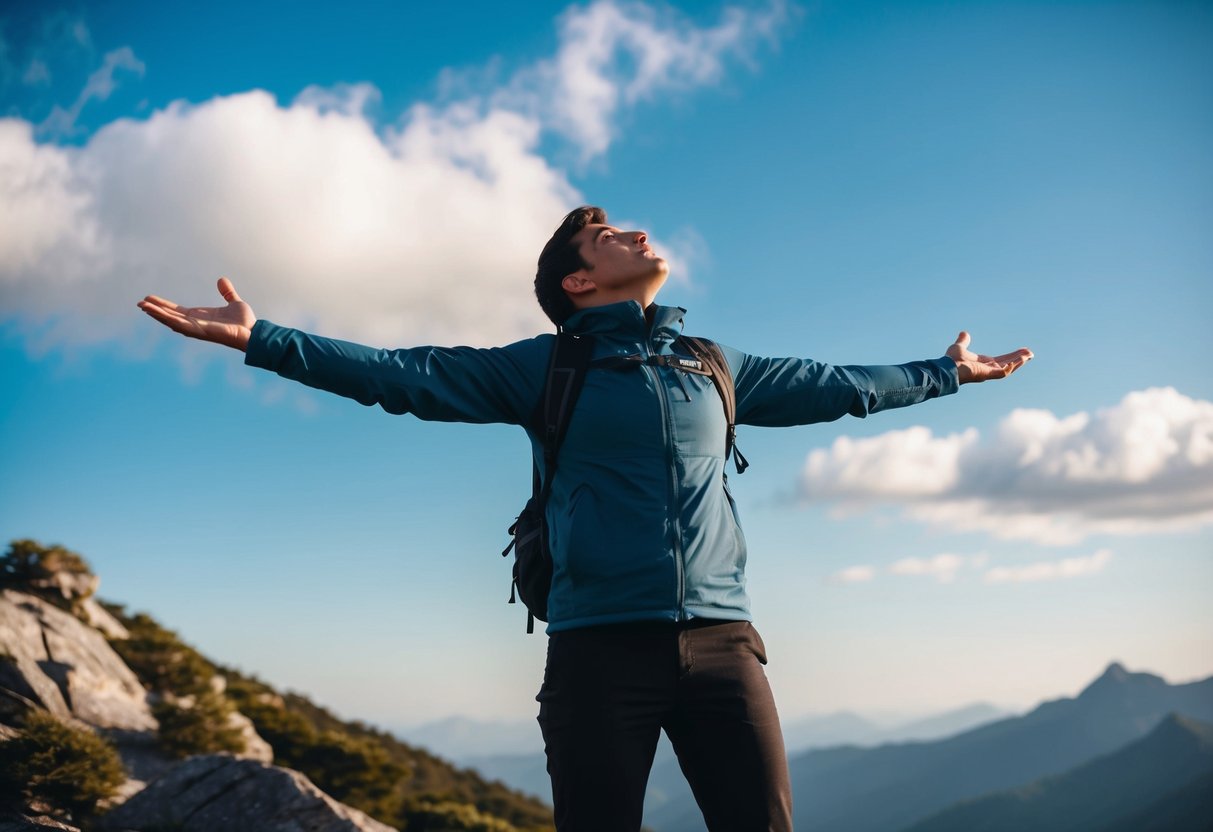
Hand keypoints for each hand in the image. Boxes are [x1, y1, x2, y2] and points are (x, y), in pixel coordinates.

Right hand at [137, 278, 255, 351]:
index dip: (164, 305)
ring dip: (156, 314)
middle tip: (139, 303)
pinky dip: (165, 318)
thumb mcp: (234, 302)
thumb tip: (222, 280)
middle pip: (170, 316)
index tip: (150, 299)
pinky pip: (178, 324)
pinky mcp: (198, 330)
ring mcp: (195, 328)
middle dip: (155, 310)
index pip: (177, 311)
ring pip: (170, 320)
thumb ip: (227, 293)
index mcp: (200, 317)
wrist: (253, 332)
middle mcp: (195, 323)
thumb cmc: (245, 322)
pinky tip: (155, 312)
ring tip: (142, 306)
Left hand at [946, 331, 1032, 383]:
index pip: (1002, 360)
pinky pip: (1002, 372)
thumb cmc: (951, 360)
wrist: (946, 368)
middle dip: (1019, 358)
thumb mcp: (960, 346)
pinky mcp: (987, 374)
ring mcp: (988, 372)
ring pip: (1008, 368)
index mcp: (983, 363)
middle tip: (1031, 353)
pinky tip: (1016, 361)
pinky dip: (1010, 368)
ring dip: (1019, 362)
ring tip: (1029, 355)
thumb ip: (964, 340)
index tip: (1023, 350)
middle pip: (1008, 363)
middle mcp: (988, 369)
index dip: (1013, 356)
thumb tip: (964, 333)